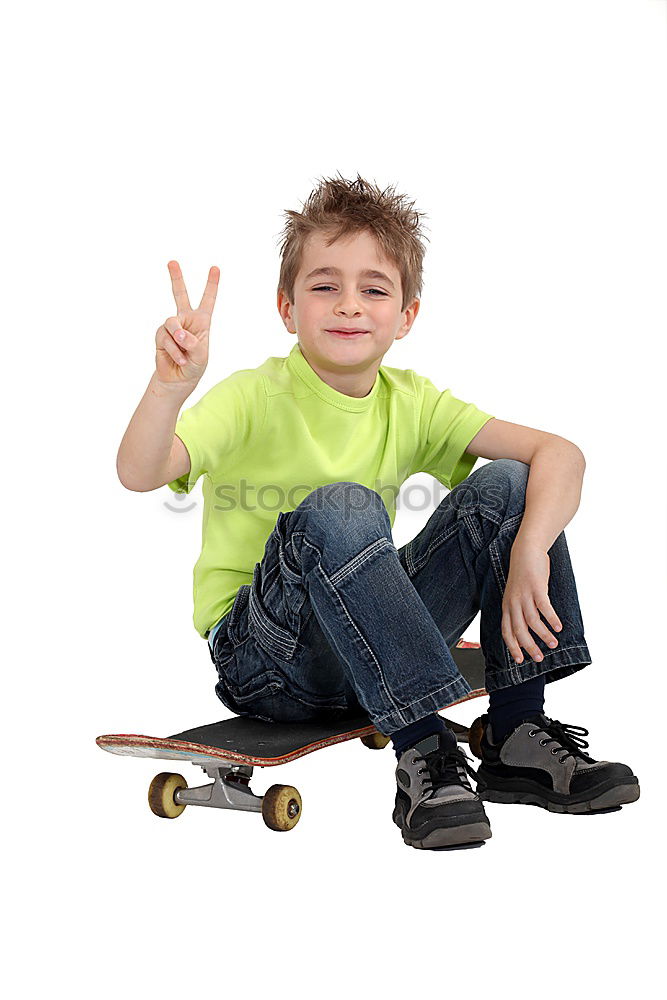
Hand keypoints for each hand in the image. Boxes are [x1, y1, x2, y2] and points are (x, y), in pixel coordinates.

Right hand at [154, 260, 219, 387]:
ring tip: (184, 352)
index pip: (207, 300)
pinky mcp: (161, 335)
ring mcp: (172, 327)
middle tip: (172, 262)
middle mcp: (185, 319)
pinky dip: (173, 351)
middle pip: (180, 295)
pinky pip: (166, 338)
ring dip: (179, 339)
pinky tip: (179, 359)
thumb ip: (193, 343)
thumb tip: (179, 333)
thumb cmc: (194, 366)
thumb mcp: (200, 356)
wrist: (178, 379)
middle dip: (176, 278)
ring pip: (172, 323)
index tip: (215, 268)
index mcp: (201, 321)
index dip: (211, 284)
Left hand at [501, 539, 562, 664]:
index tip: (520, 660)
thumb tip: (528, 631)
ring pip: (532, 621)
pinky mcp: (536, 588)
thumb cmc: (523, 575)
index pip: (506, 632)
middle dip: (529, 647)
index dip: (512, 647)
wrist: (525, 551)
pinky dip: (551, 618)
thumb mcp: (516, 595)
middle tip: (538, 658)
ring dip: (543, 635)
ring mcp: (524, 595)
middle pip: (519, 630)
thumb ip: (520, 611)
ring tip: (553, 644)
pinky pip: (544, 607)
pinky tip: (558, 627)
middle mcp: (513, 603)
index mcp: (507, 606)